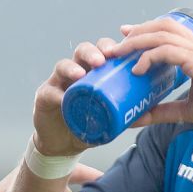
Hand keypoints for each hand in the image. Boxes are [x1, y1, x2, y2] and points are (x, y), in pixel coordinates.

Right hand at [32, 38, 117, 155]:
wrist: (63, 144)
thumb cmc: (88, 124)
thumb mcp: (110, 119)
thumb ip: (127, 116)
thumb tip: (148, 114)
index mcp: (94, 72)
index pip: (103, 51)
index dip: (112, 47)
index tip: (124, 51)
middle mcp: (76, 71)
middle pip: (83, 51)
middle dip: (93, 52)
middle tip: (103, 59)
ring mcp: (58, 82)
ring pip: (63, 65)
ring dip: (72, 68)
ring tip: (81, 75)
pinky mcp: (44, 96)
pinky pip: (49, 92)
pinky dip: (57, 94)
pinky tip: (63, 98)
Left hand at [107, 18, 192, 135]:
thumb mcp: (188, 110)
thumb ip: (165, 111)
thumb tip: (139, 118)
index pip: (168, 30)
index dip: (145, 30)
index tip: (125, 37)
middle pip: (162, 25)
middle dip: (136, 32)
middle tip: (117, 46)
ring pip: (162, 34)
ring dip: (137, 41)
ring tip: (120, 55)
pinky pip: (169, 51)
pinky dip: (149, 57)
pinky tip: (138, 69)